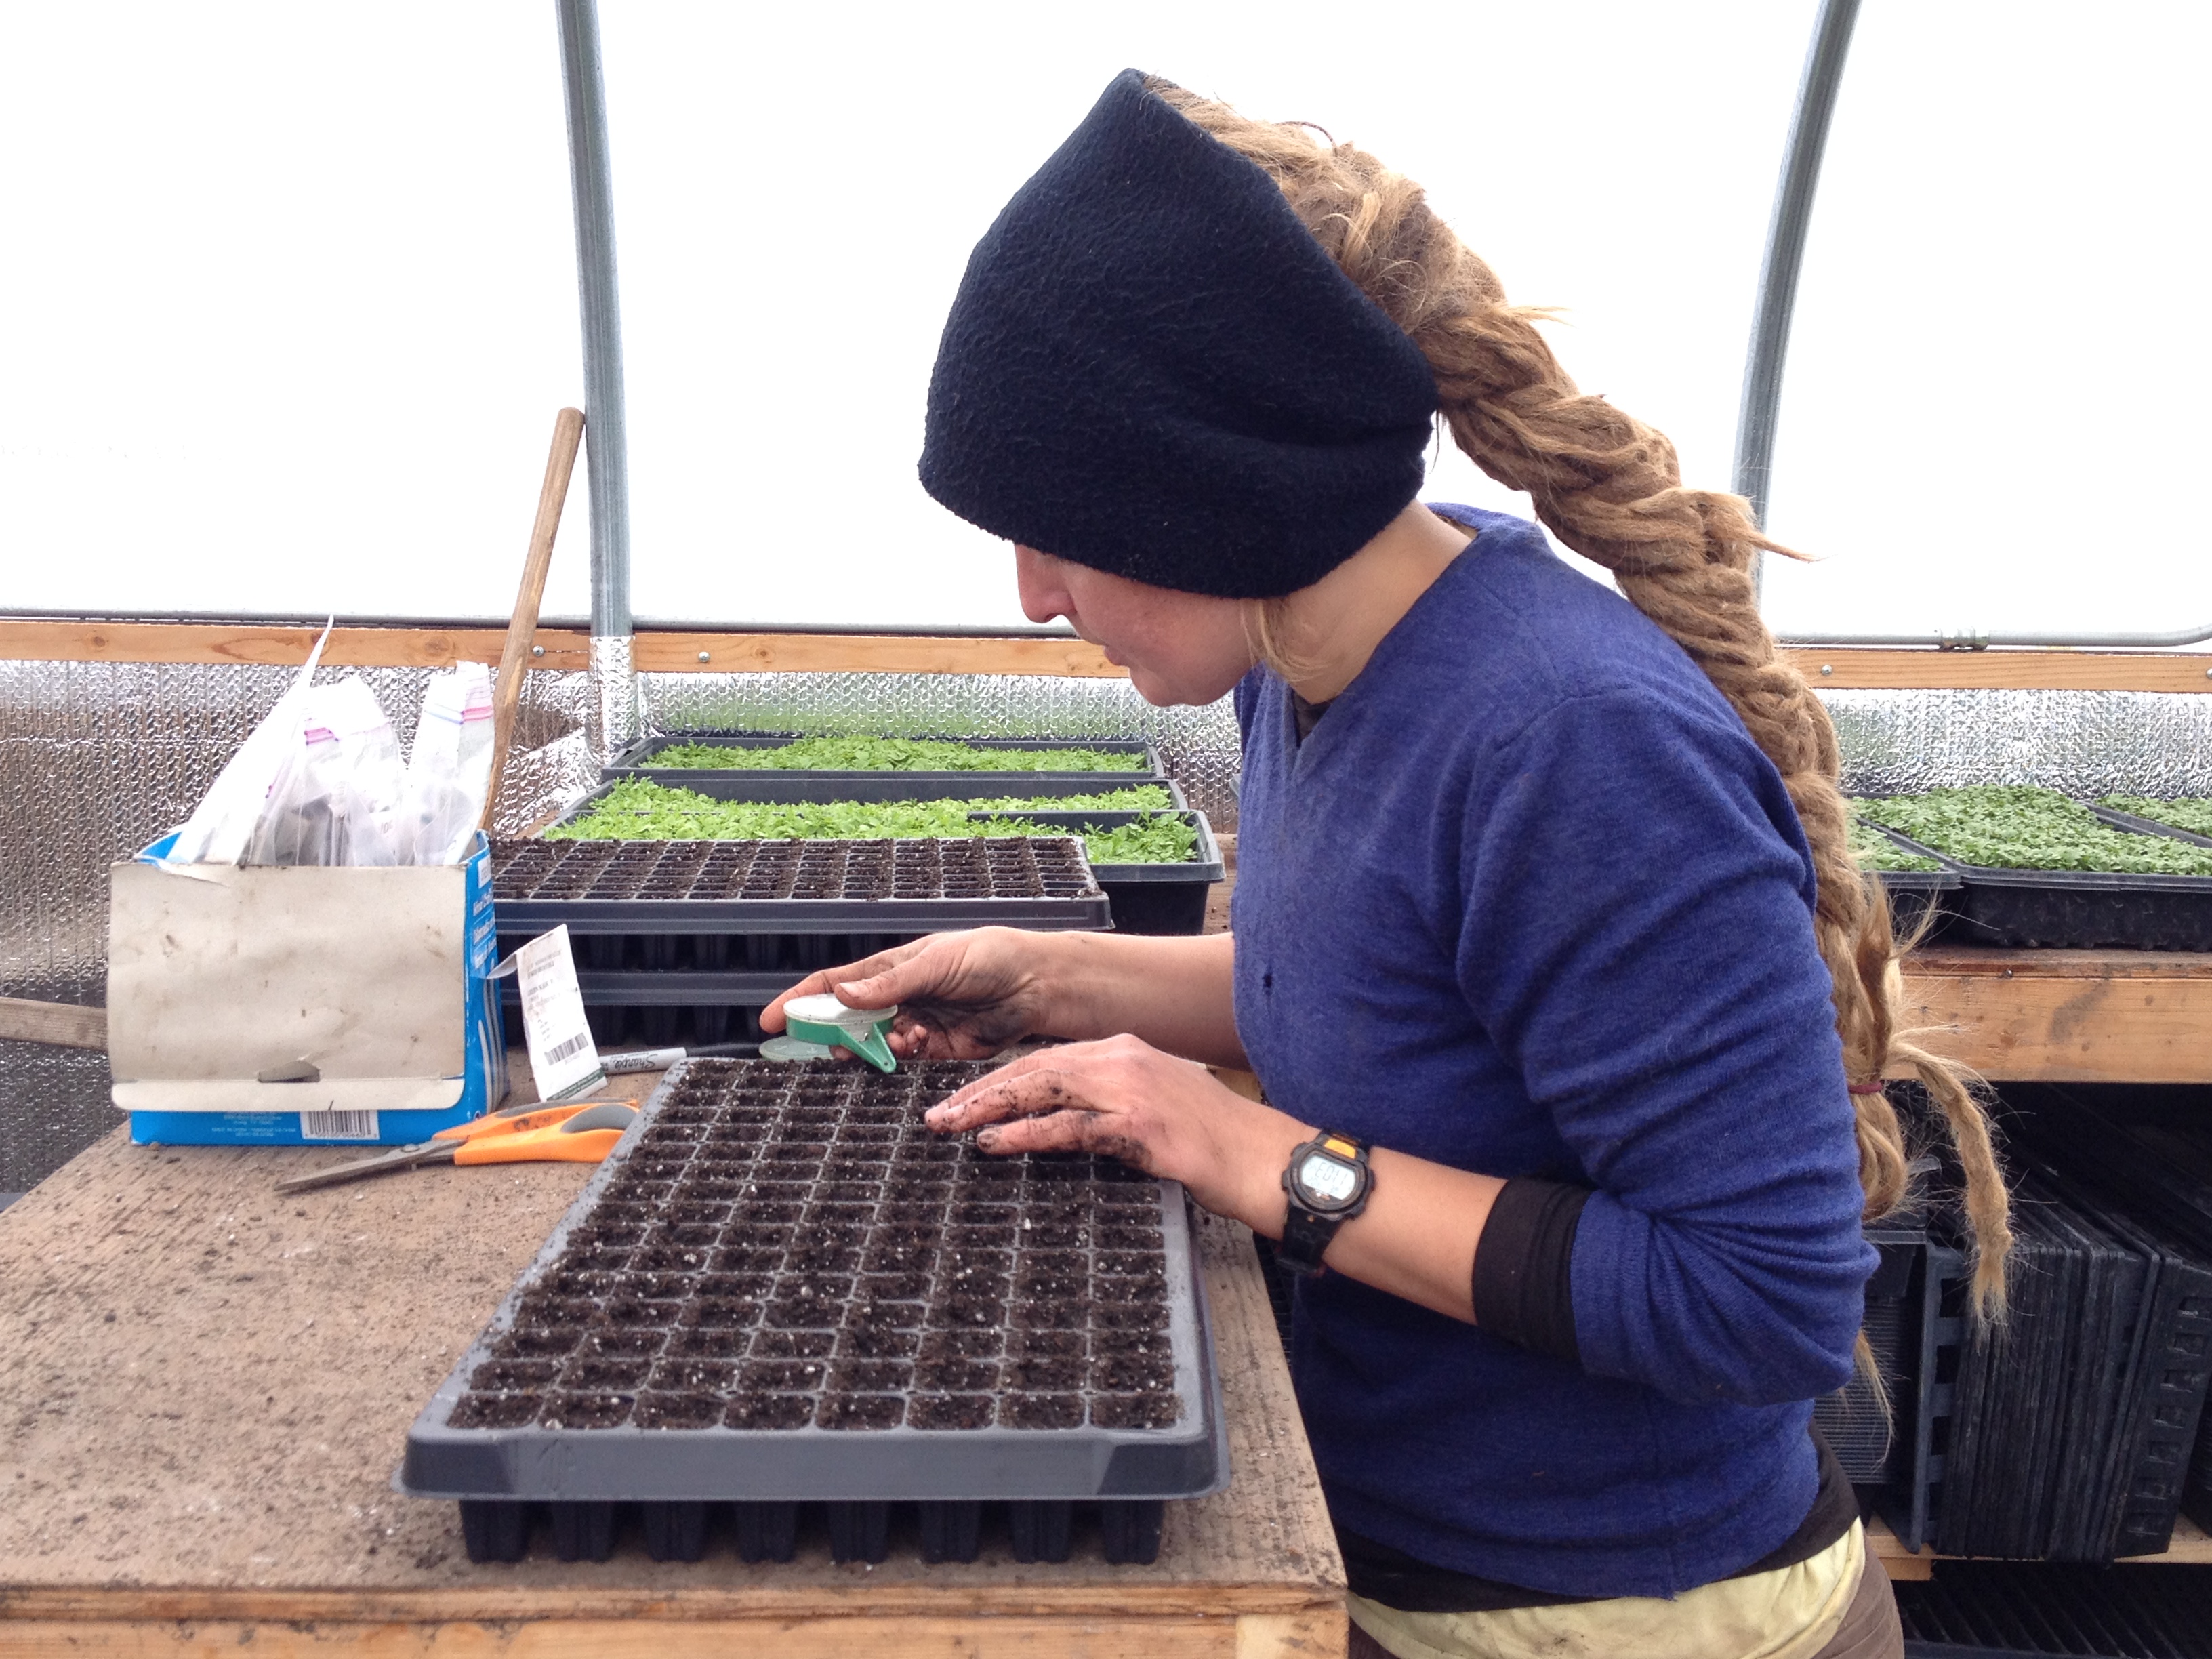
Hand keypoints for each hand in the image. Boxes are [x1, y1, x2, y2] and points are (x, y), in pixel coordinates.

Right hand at [760, 927, 1059, 1060]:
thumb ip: (889, 984)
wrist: (1036, 984)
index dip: (801, 1000)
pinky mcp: (937, 1049)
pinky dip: (901, 1054)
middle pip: (848, 1020)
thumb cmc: (989, 956)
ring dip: (872, 1046)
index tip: (771, 1018)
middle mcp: (899, 997)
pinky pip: (904, 1059)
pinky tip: (915, 1042)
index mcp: (892, 968)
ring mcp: (916, 1024)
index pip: (834, 984)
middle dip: (833, 1033)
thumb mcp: (936, 962)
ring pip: (873, 1044)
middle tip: (827, 1045)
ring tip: (888, 1038)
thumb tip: (842, 995)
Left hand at [923, 1034, 1309, 1224]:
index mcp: (1124, 1052)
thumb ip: (1106, 1108)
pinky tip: (995, 1142)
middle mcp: (1123, 1059)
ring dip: (989, 1107)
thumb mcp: (1152, 1112)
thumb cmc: (1212, 1144)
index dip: (999, 1079)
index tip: (962, 1099)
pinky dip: (1026, 1131)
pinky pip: (1069, 1125)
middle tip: (938, 1115)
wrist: (1262, 1160)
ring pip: (1043, 1089)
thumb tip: (1058, 1122)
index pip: (1046, 1059)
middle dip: (981, 1090)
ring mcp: (1131, 1089)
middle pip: (1034, 1069)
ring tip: (951, 1126)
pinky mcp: (1138, 1124)